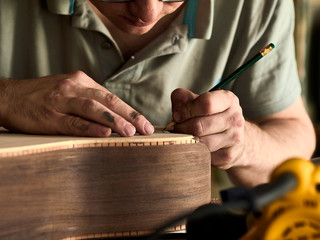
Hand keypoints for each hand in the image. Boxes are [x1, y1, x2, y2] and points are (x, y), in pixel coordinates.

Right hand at [0, 71, 153, 136]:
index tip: (145, 123)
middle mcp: (73, 88)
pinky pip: (74, 121)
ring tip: (131, 132)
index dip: (130, 111)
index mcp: (81, 81)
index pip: (111, 97)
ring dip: (115, 120)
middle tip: (146, 129)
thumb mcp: (68, 90)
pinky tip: (105, 132)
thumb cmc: (43, 96)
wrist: (9, 97)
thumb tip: (115, 117)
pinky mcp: (50, 116)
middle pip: (108, 101)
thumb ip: (89, 100)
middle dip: (130, 115)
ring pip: (93, 109)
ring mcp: (61, 101)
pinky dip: (90, 127)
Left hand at [171, 88, 244, 168]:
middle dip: (182, 127)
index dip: (186, 109)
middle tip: (177, 128)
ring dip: (187, 140)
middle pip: (199, 125)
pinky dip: (194, 151)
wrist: (234, 137)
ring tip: (184, 136)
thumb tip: (177, 106)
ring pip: (201, 142)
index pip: (206, 103)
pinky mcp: (229, 155)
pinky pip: (204, 154)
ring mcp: (234, 138)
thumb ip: (185, 99)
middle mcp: (234, 118)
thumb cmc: (212, 116)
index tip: (176, 115)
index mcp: (228, 100)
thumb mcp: (200, 102)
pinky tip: (195, 146)